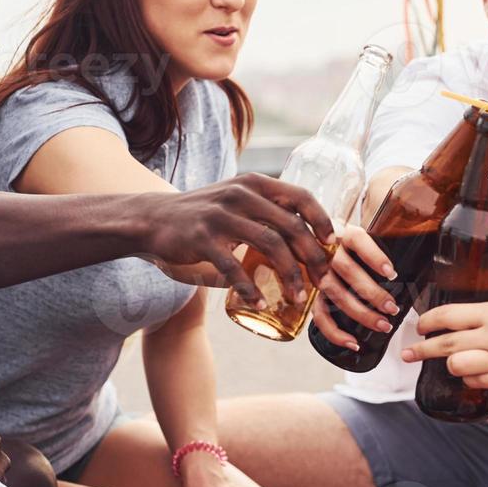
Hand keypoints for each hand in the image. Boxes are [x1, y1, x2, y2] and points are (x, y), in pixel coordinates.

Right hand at [145, 173, 335, 306]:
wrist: (153, 219)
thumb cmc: (205, 215)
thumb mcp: (238, 201)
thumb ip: (268, 211)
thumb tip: (310, 239)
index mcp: (255, 184)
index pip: (300, 196)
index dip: (322, 220)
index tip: (334, 244)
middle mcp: (241, 194)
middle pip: (291, 225)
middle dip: (313, 257)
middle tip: (323, 281)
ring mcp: (221, 215)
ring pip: (270, 244)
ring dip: (289, 275)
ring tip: (298, 298)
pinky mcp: (202, 238)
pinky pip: (233, 266)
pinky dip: (250, 287)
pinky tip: (260, 303)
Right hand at [310, 225, 399, 348]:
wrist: (320, 242)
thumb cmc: (354, 245)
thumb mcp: (368, 236)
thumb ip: (391, 243)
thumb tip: (424, 258)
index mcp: (345, 234)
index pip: (357, 241)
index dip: (374, 256)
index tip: (391, 272)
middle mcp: (328, 253)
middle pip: (348, 272)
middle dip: (373, 293)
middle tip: (393, 307)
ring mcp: (318, 274)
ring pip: (336, 295)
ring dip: (361, 314)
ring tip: (383, 325)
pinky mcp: (313, 295)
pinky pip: (320, 316)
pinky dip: (335, 333)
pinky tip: (353, 342)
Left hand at [404, 288, 487, 389]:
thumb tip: (481, 306)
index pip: (447, 316)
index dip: (427, 322)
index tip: (420, 325)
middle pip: (444, 346)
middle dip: (420, 350)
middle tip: (408, 354)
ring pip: (459, 368)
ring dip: (451, 365)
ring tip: (450, 362)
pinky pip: (482, 383)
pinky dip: (474, 378)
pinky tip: (476, 373)